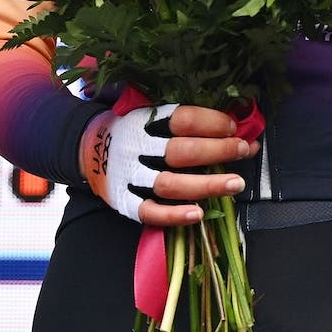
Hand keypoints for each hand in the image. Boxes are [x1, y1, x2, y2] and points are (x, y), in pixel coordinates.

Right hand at [78, 103, 254, 228]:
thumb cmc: (135, 133)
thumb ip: (185, 121)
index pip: (182, 119)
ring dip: (206, 185)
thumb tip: (235, 125)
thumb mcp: (151, 116)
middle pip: (181, 151)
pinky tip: (199, 214)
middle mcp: (138, 148)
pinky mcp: (125, 202)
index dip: (211, 122)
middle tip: (243, 151)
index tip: (234, 128)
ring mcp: (130, 177)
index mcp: (146, 122)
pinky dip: (174, 216)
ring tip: (236, 184)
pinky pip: (150, 212)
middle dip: (218, 151)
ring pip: (170, 184)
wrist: (88, 152)